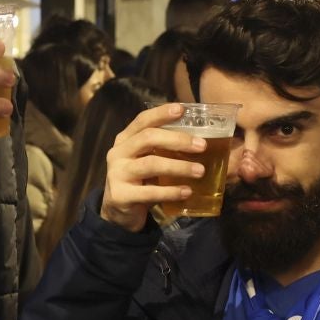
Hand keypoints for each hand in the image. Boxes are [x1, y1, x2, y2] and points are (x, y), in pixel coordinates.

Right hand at [99, 103, 210, 232]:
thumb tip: (199, 137)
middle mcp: (118, 153)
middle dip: (177, 140)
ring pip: (151, 164)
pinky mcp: (121, 195)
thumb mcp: (146, 159)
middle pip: (148, 138)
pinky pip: (150, 192)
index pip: (142, 120)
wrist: (118, 211)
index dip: (161, 113)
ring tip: (200, 171)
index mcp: (125, 139)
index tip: (182, 109)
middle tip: (202, 146)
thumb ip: (162, 148)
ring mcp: (117, 174)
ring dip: (179, 166)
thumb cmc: (140, 180)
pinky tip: (187, 191)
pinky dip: (171, 191)